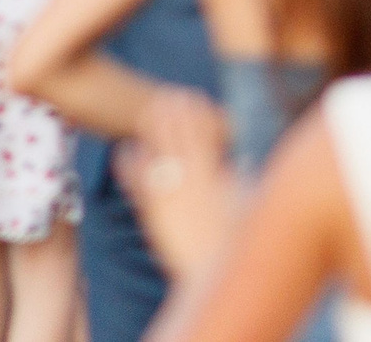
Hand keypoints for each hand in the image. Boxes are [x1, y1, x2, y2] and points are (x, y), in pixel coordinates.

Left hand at [117, 85, 238, 278]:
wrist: (216, 275)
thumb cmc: (237, 243)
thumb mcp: (246, 207)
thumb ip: (242, 180)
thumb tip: (243, 162)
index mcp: (216, 177)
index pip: (206, 135)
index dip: (199, 114)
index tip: (194, 98)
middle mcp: (192, 181)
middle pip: (180, 137)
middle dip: (175, 115)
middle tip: (167, 95)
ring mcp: (170, 196)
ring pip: (157, 153)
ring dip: (153, 130)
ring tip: (147, 112)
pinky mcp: (154, 213)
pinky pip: (139, 183)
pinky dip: (131, 164)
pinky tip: (124, 151)